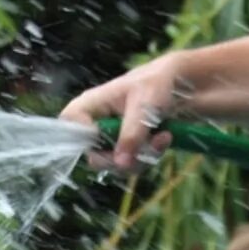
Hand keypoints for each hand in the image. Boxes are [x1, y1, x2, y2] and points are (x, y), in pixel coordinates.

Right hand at [60, 52, 184, 172]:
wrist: (179, 85)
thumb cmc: (156, 84)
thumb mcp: (144, 107)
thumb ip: (131, 134)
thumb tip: (120, 164)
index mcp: (92, 104)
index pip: (69, 122)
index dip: (81, 136)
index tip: (107, 140)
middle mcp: (97, 124)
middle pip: (94, 156)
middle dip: (123, 157)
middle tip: (146, 147)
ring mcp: (111, 139)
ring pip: (115, 165)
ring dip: (142, 158)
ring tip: (163, 138)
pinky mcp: (125, 148)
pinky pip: (130, 165)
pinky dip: (149, 157)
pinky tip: (164, 139)